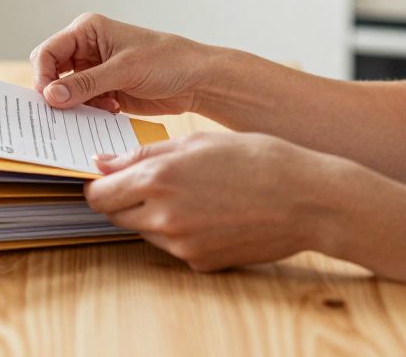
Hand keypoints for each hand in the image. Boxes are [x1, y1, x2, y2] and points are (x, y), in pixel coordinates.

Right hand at [30, 13, 213, 114]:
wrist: (196, 81)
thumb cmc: (167, 61)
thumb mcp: (124, 70)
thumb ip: (85, 83)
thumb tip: (51, 95)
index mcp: (87, 31)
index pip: (48, 52)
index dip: (42, 74)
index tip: (47, 98)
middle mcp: (87, 49)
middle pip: (52, 72)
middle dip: (57, 92)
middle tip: (65, 109)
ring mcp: (95, 71)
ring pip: (66, 92)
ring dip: (77, 104)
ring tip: (102, 106)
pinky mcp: (104, 90)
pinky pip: (83, 104)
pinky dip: (90, 111)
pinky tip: (112, 109)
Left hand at [84, 132, 348, 270]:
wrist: (307, 200)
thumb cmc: (257, 158)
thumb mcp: (197, 141)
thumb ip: (144, 154)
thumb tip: (102, 164)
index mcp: (158, 179)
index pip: (99, 194)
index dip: (98, 185)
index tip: (106, 177)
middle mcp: (163, 217)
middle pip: (115, 216)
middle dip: (122, 199)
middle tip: (148, 182)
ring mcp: (181, 245)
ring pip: (143, 231)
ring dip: (151, 214)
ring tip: (191, 193)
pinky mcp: (200, 263)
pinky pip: (174, 246)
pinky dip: (180, 231)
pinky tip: (210, 212)